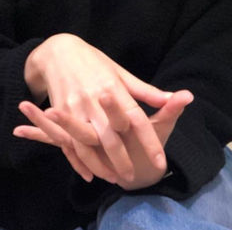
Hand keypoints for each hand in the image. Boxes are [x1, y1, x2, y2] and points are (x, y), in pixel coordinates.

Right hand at [22, 34, 181, 182]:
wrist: (58, 51)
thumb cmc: (94, 61)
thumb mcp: (120, 72)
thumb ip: (144, 90)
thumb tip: (172, 98)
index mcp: (113, 87)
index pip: (135, 119)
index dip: (149, 141)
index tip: (160, 160)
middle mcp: (94, 99)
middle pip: (110, 137)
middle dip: (122, 161)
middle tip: (133, 177)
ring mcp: (74, 107)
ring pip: (87, 145)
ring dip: (100, 166)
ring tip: (113, 178)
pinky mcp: (59, 112)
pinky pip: (68, 143)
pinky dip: (78, 162)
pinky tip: (89, 173)